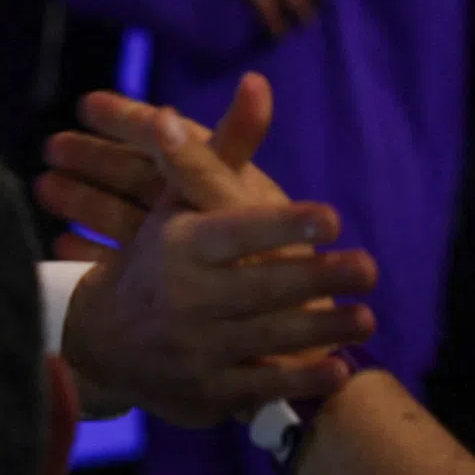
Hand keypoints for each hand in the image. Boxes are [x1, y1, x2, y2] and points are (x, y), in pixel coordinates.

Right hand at [41, 77, 377, 425]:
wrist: (105, 340)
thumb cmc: (158, 256)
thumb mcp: (178, 202)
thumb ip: (223, 149)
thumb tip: (256, 82)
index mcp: (178, 244)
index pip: (235, 230)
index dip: (282, 222)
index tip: (329, 214)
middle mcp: (183, 295)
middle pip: (262, 285)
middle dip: (319, 276)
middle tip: (368, 266)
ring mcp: (193, 348)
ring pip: (269, 337)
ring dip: (323, 328)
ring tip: (367, 317)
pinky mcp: (204, 392)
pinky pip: (261, 388)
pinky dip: (301, 379)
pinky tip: (336, 369)